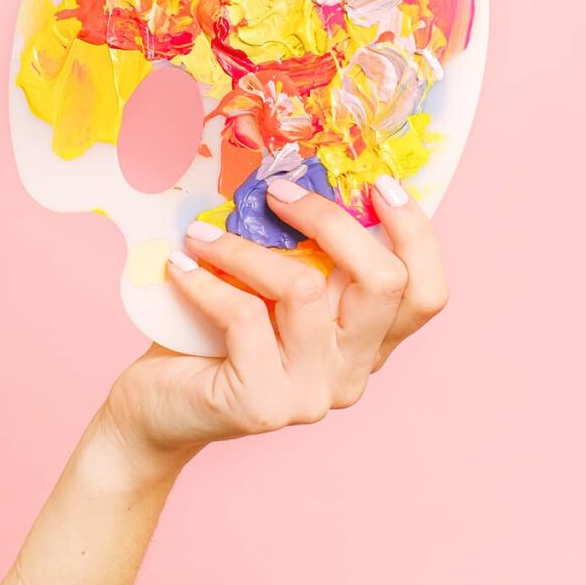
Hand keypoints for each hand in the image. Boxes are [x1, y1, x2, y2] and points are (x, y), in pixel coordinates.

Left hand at [107, 175, 446, 472]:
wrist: (158, 409)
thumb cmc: (215, 335)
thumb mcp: (272, 286)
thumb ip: (303, 252)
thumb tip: (300, 175)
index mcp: (368, 340)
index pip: (426, 293)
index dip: (416, 235)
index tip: (379, 185)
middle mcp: (353, 371)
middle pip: (385, 284)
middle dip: (332, 220)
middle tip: (278, 192)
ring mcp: (312, 393)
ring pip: (305, 291)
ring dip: (247, 249)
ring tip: (202, 232)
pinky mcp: (262, 405)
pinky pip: (244, 317)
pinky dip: (207, 281)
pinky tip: (181, 266)